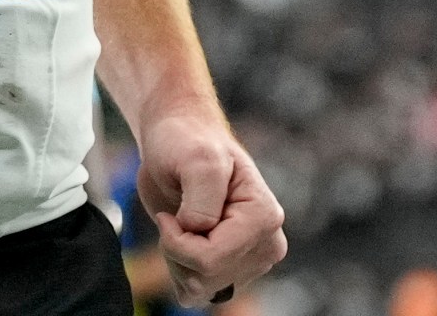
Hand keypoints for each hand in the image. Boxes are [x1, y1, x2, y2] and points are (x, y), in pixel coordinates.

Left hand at [134, 106, 287, 306]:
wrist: (181, 142)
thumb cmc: (188, 143)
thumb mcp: (196, 158)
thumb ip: (202, 197)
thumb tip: (201, 231)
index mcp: (264, 216)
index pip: (213, 258)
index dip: (178, 242)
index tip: (170, 215)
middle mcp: (266, 242)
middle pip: (207, 277)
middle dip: (177, 251)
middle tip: (175, 216)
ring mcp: (250, 259)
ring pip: (202, 289)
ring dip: (178, 260)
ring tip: (180, 225)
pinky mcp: (232, 269)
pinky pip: (199, 293)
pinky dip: (180, 271)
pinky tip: (182, 242)